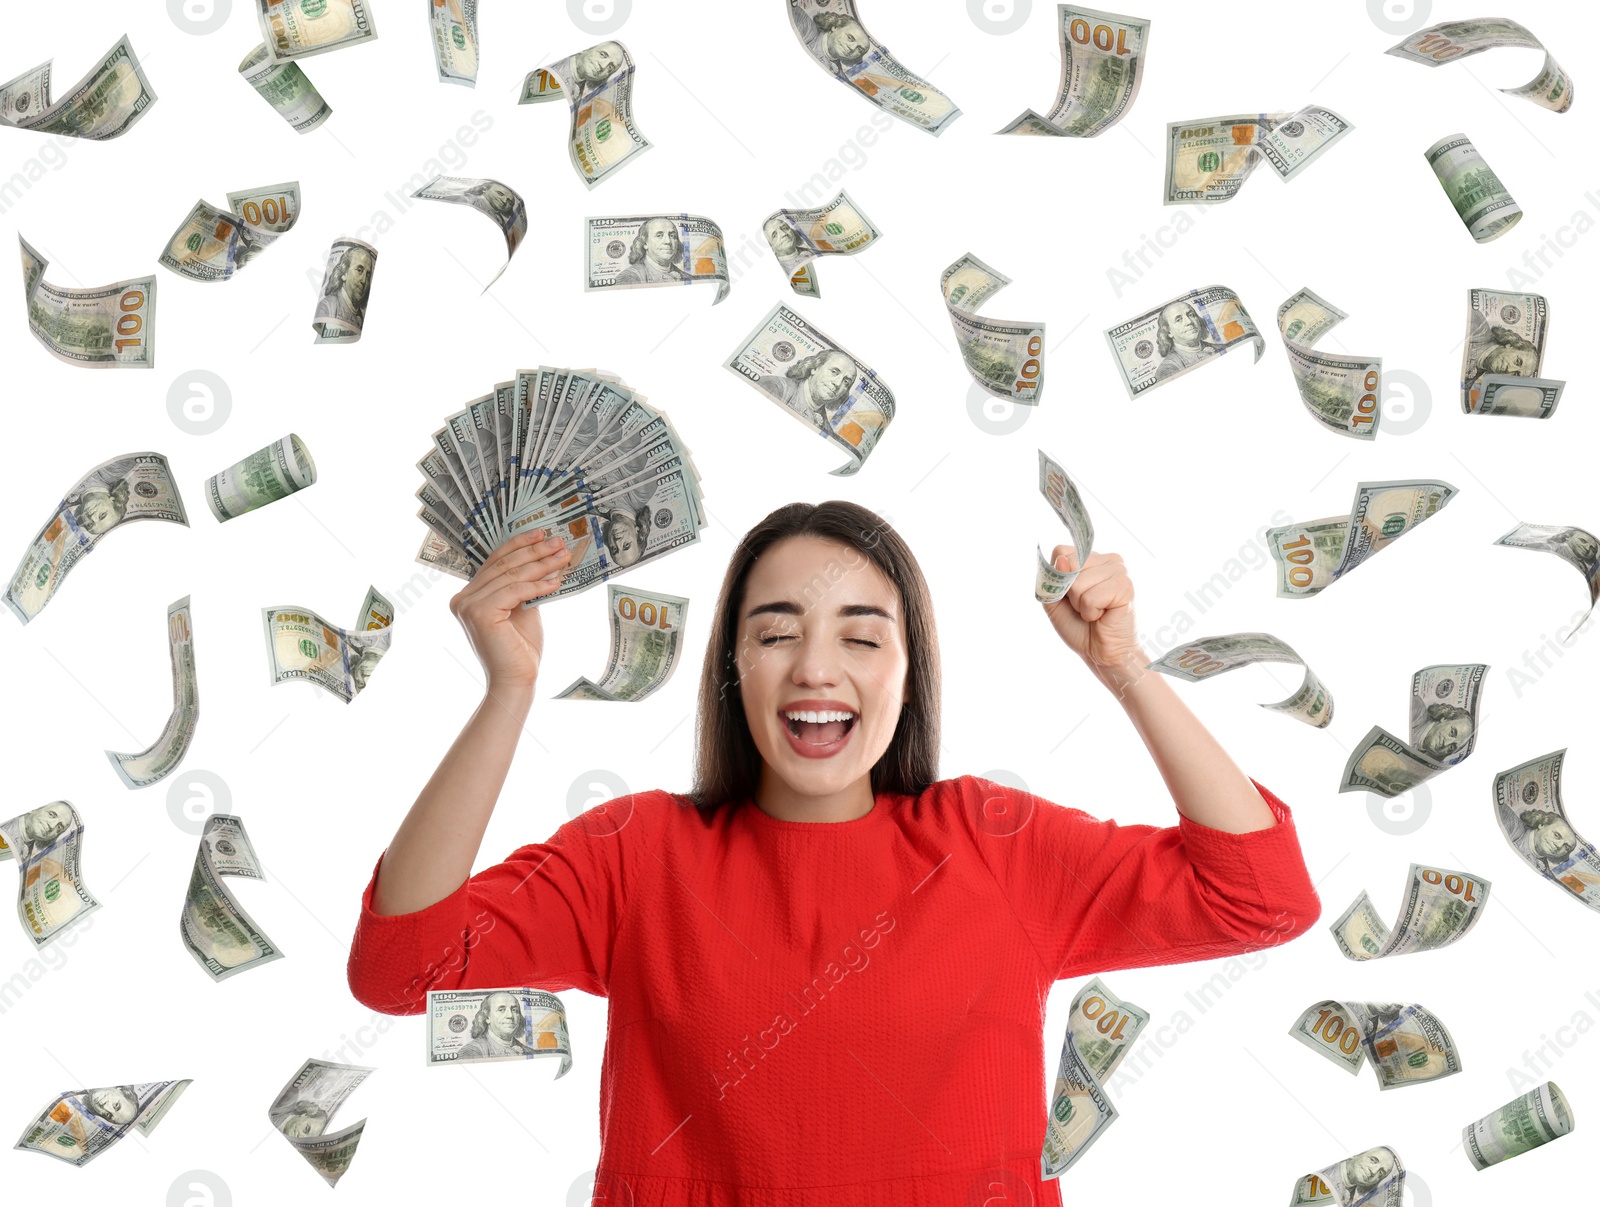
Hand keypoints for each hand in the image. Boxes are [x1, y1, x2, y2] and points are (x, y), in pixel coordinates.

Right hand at [449, 529, 570, 691]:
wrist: (517, 679)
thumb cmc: (520, 647)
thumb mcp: (522, 608)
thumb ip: (522, 585)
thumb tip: (543, 557)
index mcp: (468, 595)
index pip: (495, 562)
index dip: (519, 545)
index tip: (541, 533)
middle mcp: (462, 598)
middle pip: (503, 565)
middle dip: (534, 551)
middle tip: (558, 541)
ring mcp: (468, 605)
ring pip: (511, 575)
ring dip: (541, 564)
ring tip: (563, 557)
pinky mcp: (480, 613)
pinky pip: (514, 590)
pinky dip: (538, 584)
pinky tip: (556, 581)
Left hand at [1040, 548, 1144, 685]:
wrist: (1101, 652)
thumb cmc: (1079, 626)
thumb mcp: (1054, 601)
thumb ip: (1052, 579)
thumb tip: (1062, 561)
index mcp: (1092, 558)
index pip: (1061, 552)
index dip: (1058, 577)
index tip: (1070, 595)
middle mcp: (1109, 559)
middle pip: (1070, 565)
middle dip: (1070, 594)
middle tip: (1086, 606)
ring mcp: (1120, 571)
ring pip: (1079, 583)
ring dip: (1081, 605)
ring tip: (1095, 612)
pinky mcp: (1125, 587)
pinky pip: (1091, 598)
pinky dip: (1091, 613)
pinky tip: (1103, 616)